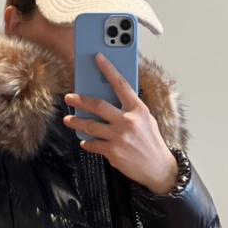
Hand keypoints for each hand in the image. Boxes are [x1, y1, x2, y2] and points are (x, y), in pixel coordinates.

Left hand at [62, 52, 178, 195]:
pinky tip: (84, 141)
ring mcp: (119, 137)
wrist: (158, 168)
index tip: (98, 58)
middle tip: (69, 97)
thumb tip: (110, 99)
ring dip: (76, 122)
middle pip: (98, 105)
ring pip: (91, 126)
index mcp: (138, 110)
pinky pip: (93, 145)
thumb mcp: (146, 120)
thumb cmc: (152, 143)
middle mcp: (128, 121)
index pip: (121, 84)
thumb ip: (130, 109)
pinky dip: (87, 143)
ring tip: (68, 119)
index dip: (109, 69)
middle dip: (80, 100)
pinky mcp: (113, 152)